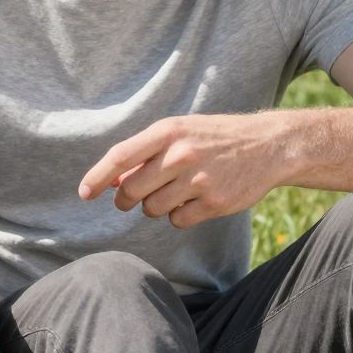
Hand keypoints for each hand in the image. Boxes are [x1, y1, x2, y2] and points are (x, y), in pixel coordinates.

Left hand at [78, 112, 290, 227]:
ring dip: (155, 206)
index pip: (120, 157)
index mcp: (168, 131)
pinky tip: (195, 200)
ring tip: (176, 190)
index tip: (84, 193)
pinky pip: (177, 221)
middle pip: (131, 190)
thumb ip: (146, 154)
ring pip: (152, 208)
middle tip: (134, 197)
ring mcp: (198, 180)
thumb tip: (112, 181)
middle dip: (126, 199)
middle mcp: (180, 155)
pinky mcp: (213, 203)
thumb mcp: (181, 132)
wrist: (268, 145)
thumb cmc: (215, 138)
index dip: (97, 177)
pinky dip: (179, 216)